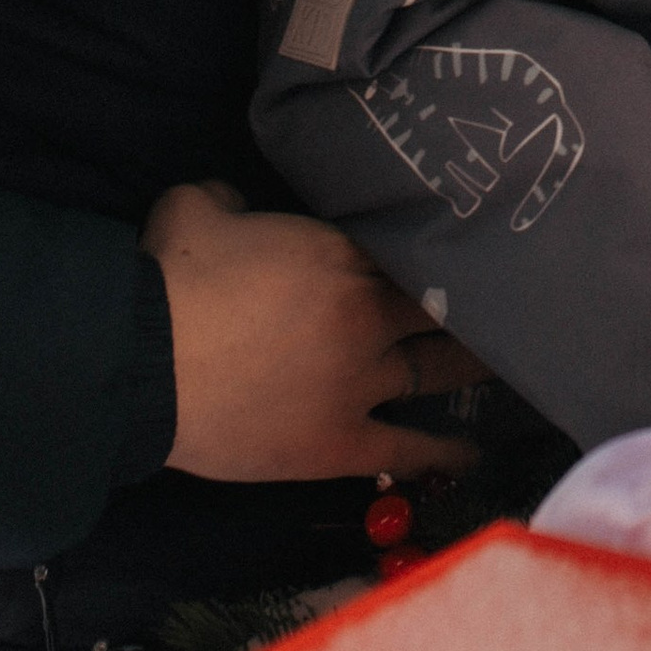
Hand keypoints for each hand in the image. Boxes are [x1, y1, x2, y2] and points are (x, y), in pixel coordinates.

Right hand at [141, 181, 485, 483]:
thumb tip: (238, 205)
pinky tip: (472, 449)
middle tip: (504, 303)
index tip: (457, 247)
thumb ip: (232, 199)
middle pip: (439, 308)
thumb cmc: (171, 276)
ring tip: (507, 361)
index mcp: (342, 254)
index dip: (431, 250)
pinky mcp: (338, 443)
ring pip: (436, 371)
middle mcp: (368, 316)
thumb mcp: (198, 207)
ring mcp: (360, 384)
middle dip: (470, 304)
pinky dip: (444, 450)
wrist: (143, 362)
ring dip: (470, 365)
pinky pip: (407, 450)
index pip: (407, 250)